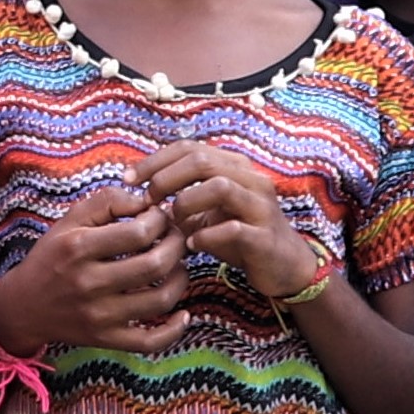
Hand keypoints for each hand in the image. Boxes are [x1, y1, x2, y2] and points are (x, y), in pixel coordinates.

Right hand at [0, 185, 193, 353]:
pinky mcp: (105, 340)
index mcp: (79, 248)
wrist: (23, 306)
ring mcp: (98, 316)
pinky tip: (182, 315)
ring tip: (177, 267)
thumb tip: (147, 201)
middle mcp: (88, 283)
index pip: (139, 232)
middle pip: (154, 265)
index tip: (161, 217)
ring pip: (160, 300)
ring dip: (180, 280)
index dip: (161, 221)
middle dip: (177, 246)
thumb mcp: (70, 220)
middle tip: (177, 238)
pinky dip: (173, 331)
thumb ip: (107, 201)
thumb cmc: (53, 256)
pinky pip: (149, 342)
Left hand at [141, 144, 325, 301]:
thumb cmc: (241, 235)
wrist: (285, 266)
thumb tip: (142, 196)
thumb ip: (183, 197)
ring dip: (187, 202)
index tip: (128, 178)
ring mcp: (260, 206)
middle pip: (202, 159)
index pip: (189, 147)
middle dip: (166, 178)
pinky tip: (191, 244)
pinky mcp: (264, 236)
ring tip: (172, 220)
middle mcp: (250, 179)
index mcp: (234, 167)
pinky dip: (205, 235)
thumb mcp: (209, 211)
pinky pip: (232, 228)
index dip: (155, 160)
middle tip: (148, 199)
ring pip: (219, 186)